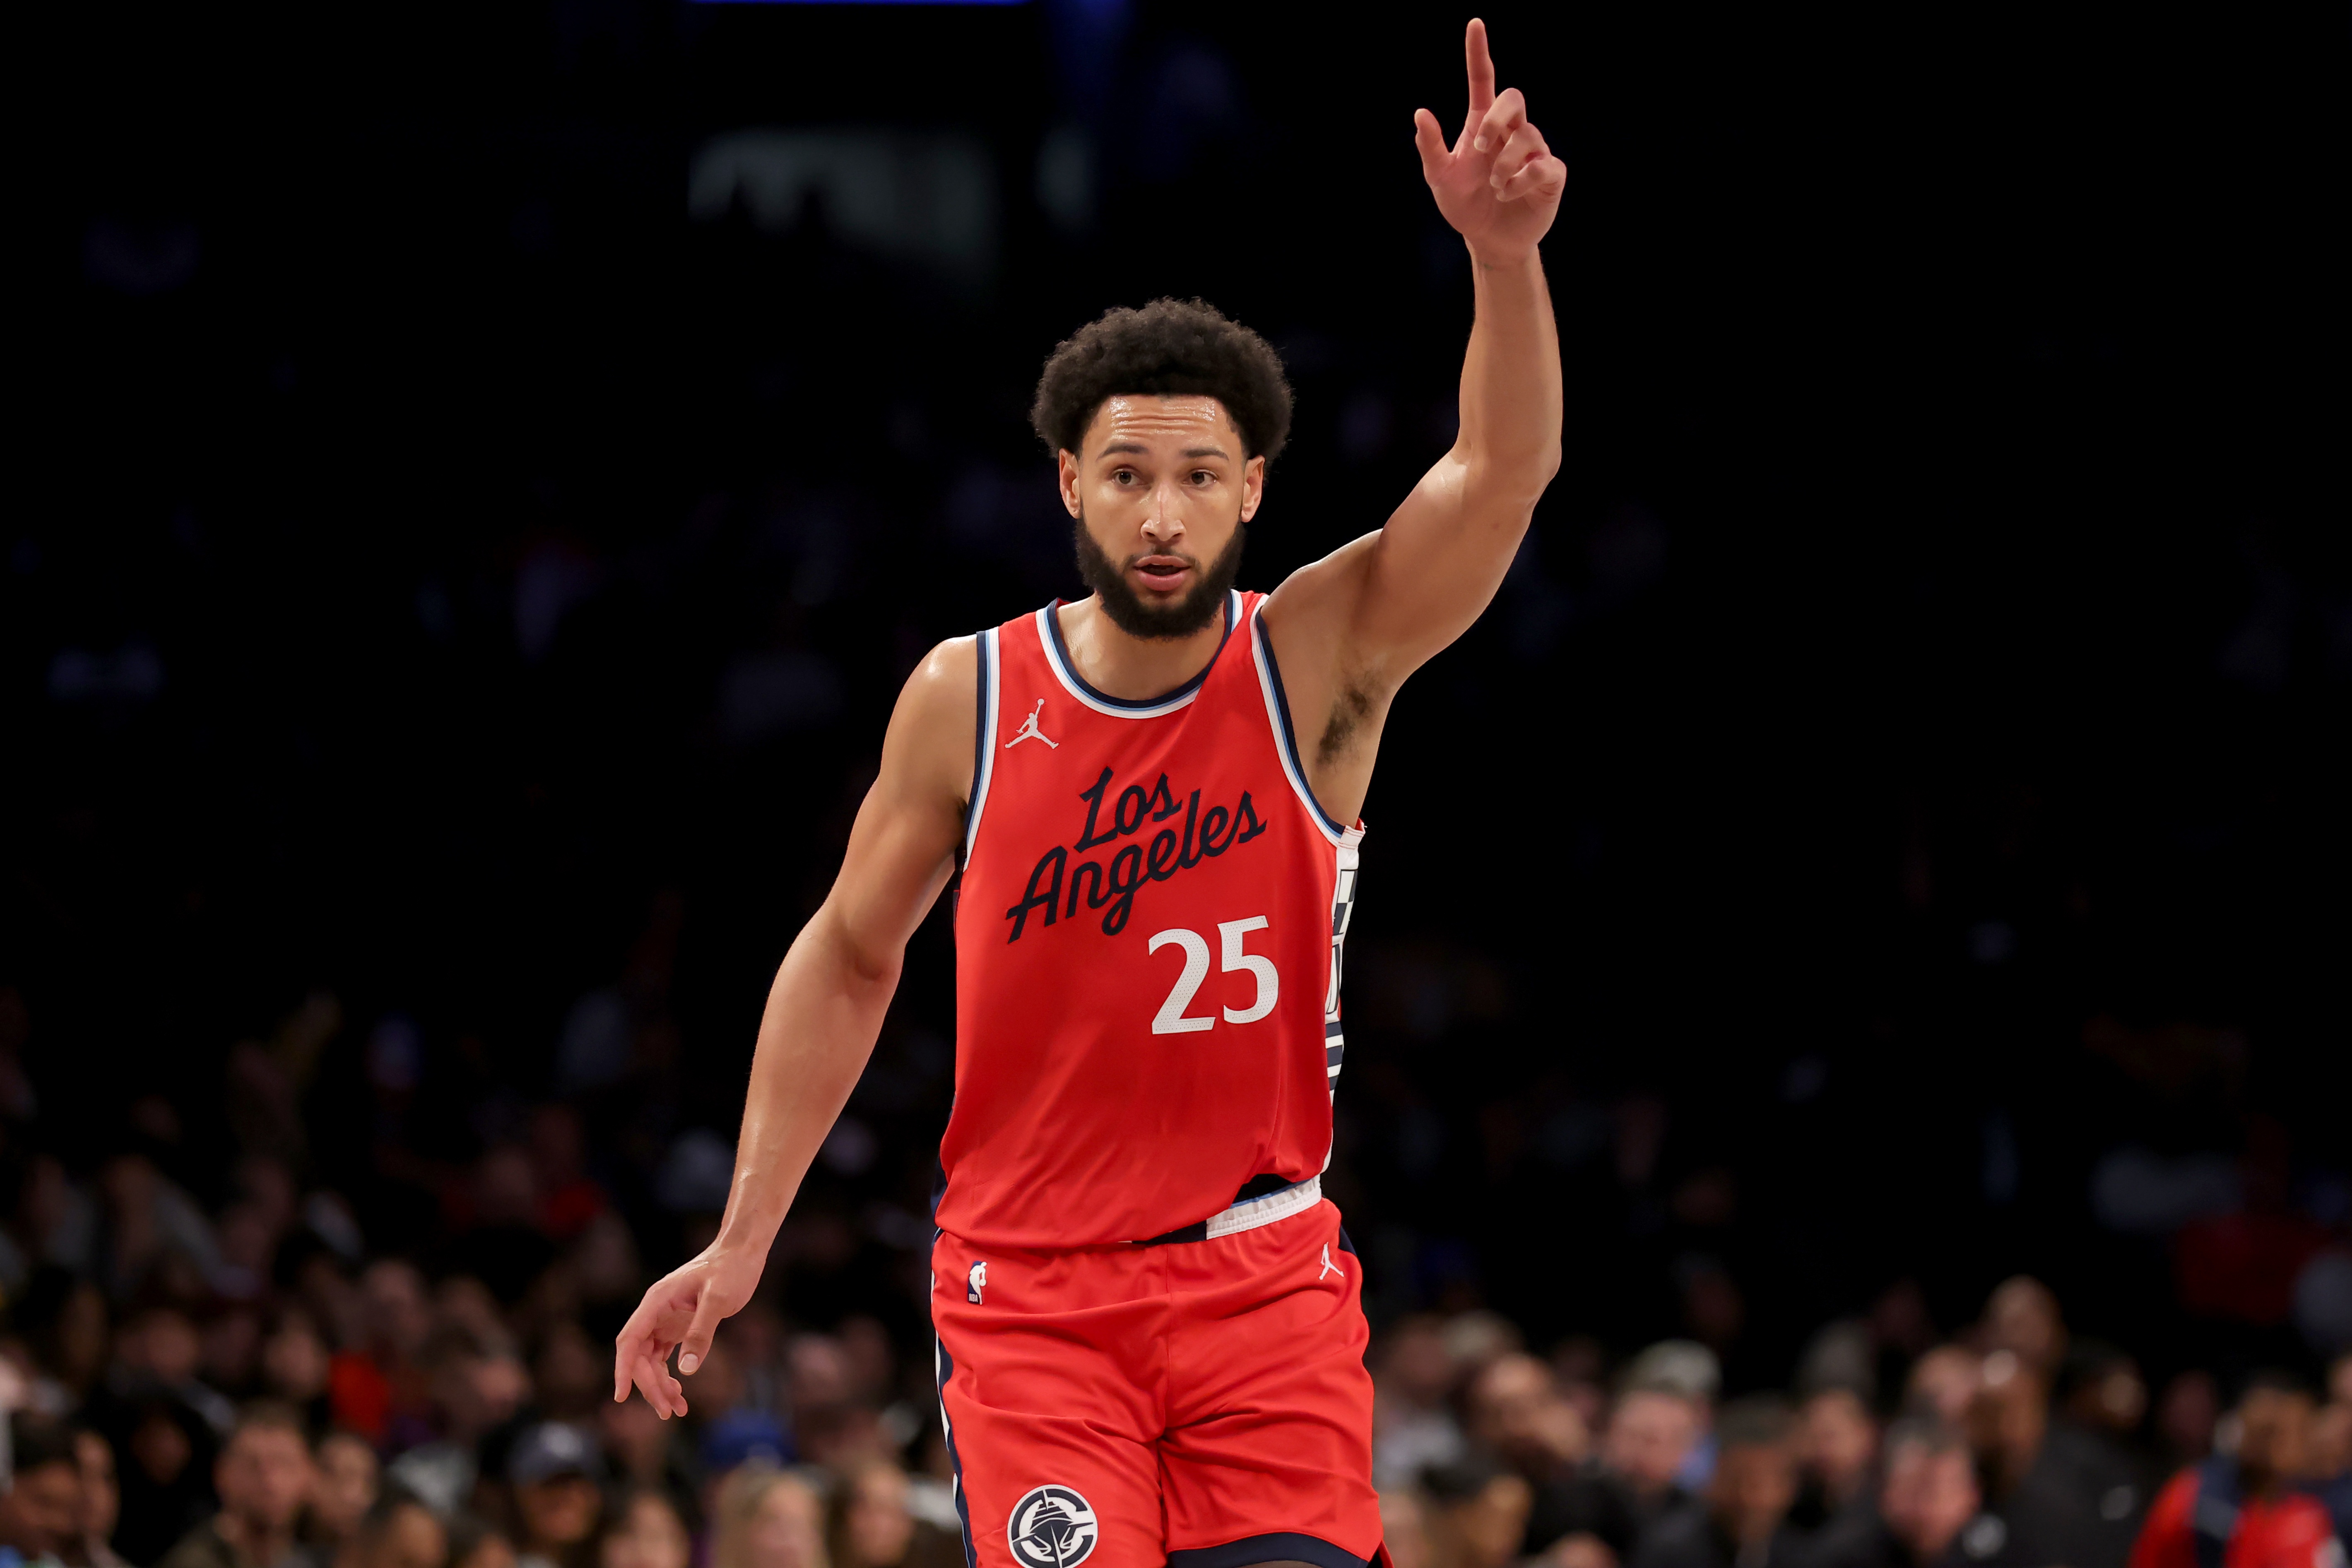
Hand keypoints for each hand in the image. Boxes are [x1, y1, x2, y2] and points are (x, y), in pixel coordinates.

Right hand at [610, 1244, 762, 1417]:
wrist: (742, 1251)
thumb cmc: (731, 1269)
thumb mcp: (718, 1299)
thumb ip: (701, 1332)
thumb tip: (686, 1369)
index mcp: (656, 1302)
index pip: (629, 1341)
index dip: (623, 1370)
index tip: (621, 1397)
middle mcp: (655, 1312)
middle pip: (639, 1356)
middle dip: (649, 1386)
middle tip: (668, 1411)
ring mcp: (665, 1319)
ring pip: (651, 1360)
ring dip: (659, 1385)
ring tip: (678, 1409)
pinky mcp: (679, 1325)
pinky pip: (664, 1355)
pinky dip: (669, 1374)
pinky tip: (679, 1390)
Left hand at [1414, 19, 1564, 263]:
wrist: (1489, 239)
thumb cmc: (1465, 204)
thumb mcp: (1440, 178)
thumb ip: (1431, 147)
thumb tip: (1420, 113)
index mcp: (1482, 125)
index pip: (1483, 80)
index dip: (1478, 53)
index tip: (1474, 24)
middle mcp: (1510, 132)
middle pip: (1514, 99)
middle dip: (1497, 118)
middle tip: (1480, 147)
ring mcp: (1533, 151)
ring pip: (1527, 136)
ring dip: (1505, 163)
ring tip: (1494, 186)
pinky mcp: (1550, 174)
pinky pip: (1543, 165)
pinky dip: (1521, 179)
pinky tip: (1508, 193)